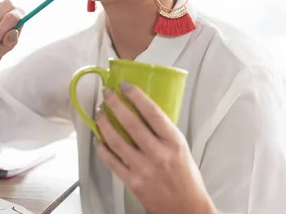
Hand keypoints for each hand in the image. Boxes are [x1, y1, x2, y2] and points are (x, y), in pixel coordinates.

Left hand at [95, 84, 214, 213]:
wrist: (186, 209)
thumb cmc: (186, 177)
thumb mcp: (181, 147)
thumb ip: (163, 130)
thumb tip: (141, 108)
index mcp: (174, 142)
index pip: (153, 112)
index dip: (136, 96)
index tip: (125, 85)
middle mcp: (158, 154)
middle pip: (131, 123)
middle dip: (115, 104)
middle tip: (106, 93)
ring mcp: (143, 169)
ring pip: (116, 140)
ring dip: (104, 123)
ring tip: (99, 113)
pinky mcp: (132, 182)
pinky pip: (111, 161)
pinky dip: (102, 147)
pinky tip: (98, 139)